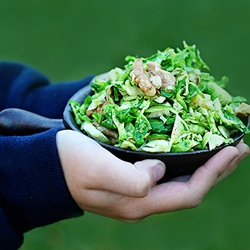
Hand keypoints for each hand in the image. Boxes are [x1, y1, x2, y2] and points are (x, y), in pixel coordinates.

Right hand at [56, 130, 249, 221]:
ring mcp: (136, 192)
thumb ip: (131, 179)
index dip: (214, 174)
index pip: (189, 194)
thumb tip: (159, 171)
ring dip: (205, 167)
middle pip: (191, 191)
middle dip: (218, 171)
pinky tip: (190, 150)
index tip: (232, 150)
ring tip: (223, 148)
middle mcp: (141, 201)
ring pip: (181, 183)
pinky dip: (186, 162)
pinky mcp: (131, 179)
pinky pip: (168, 174)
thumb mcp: (97, 169)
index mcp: (137, 203)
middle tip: (239, 148)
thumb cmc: (70, 163)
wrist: (49, 167)